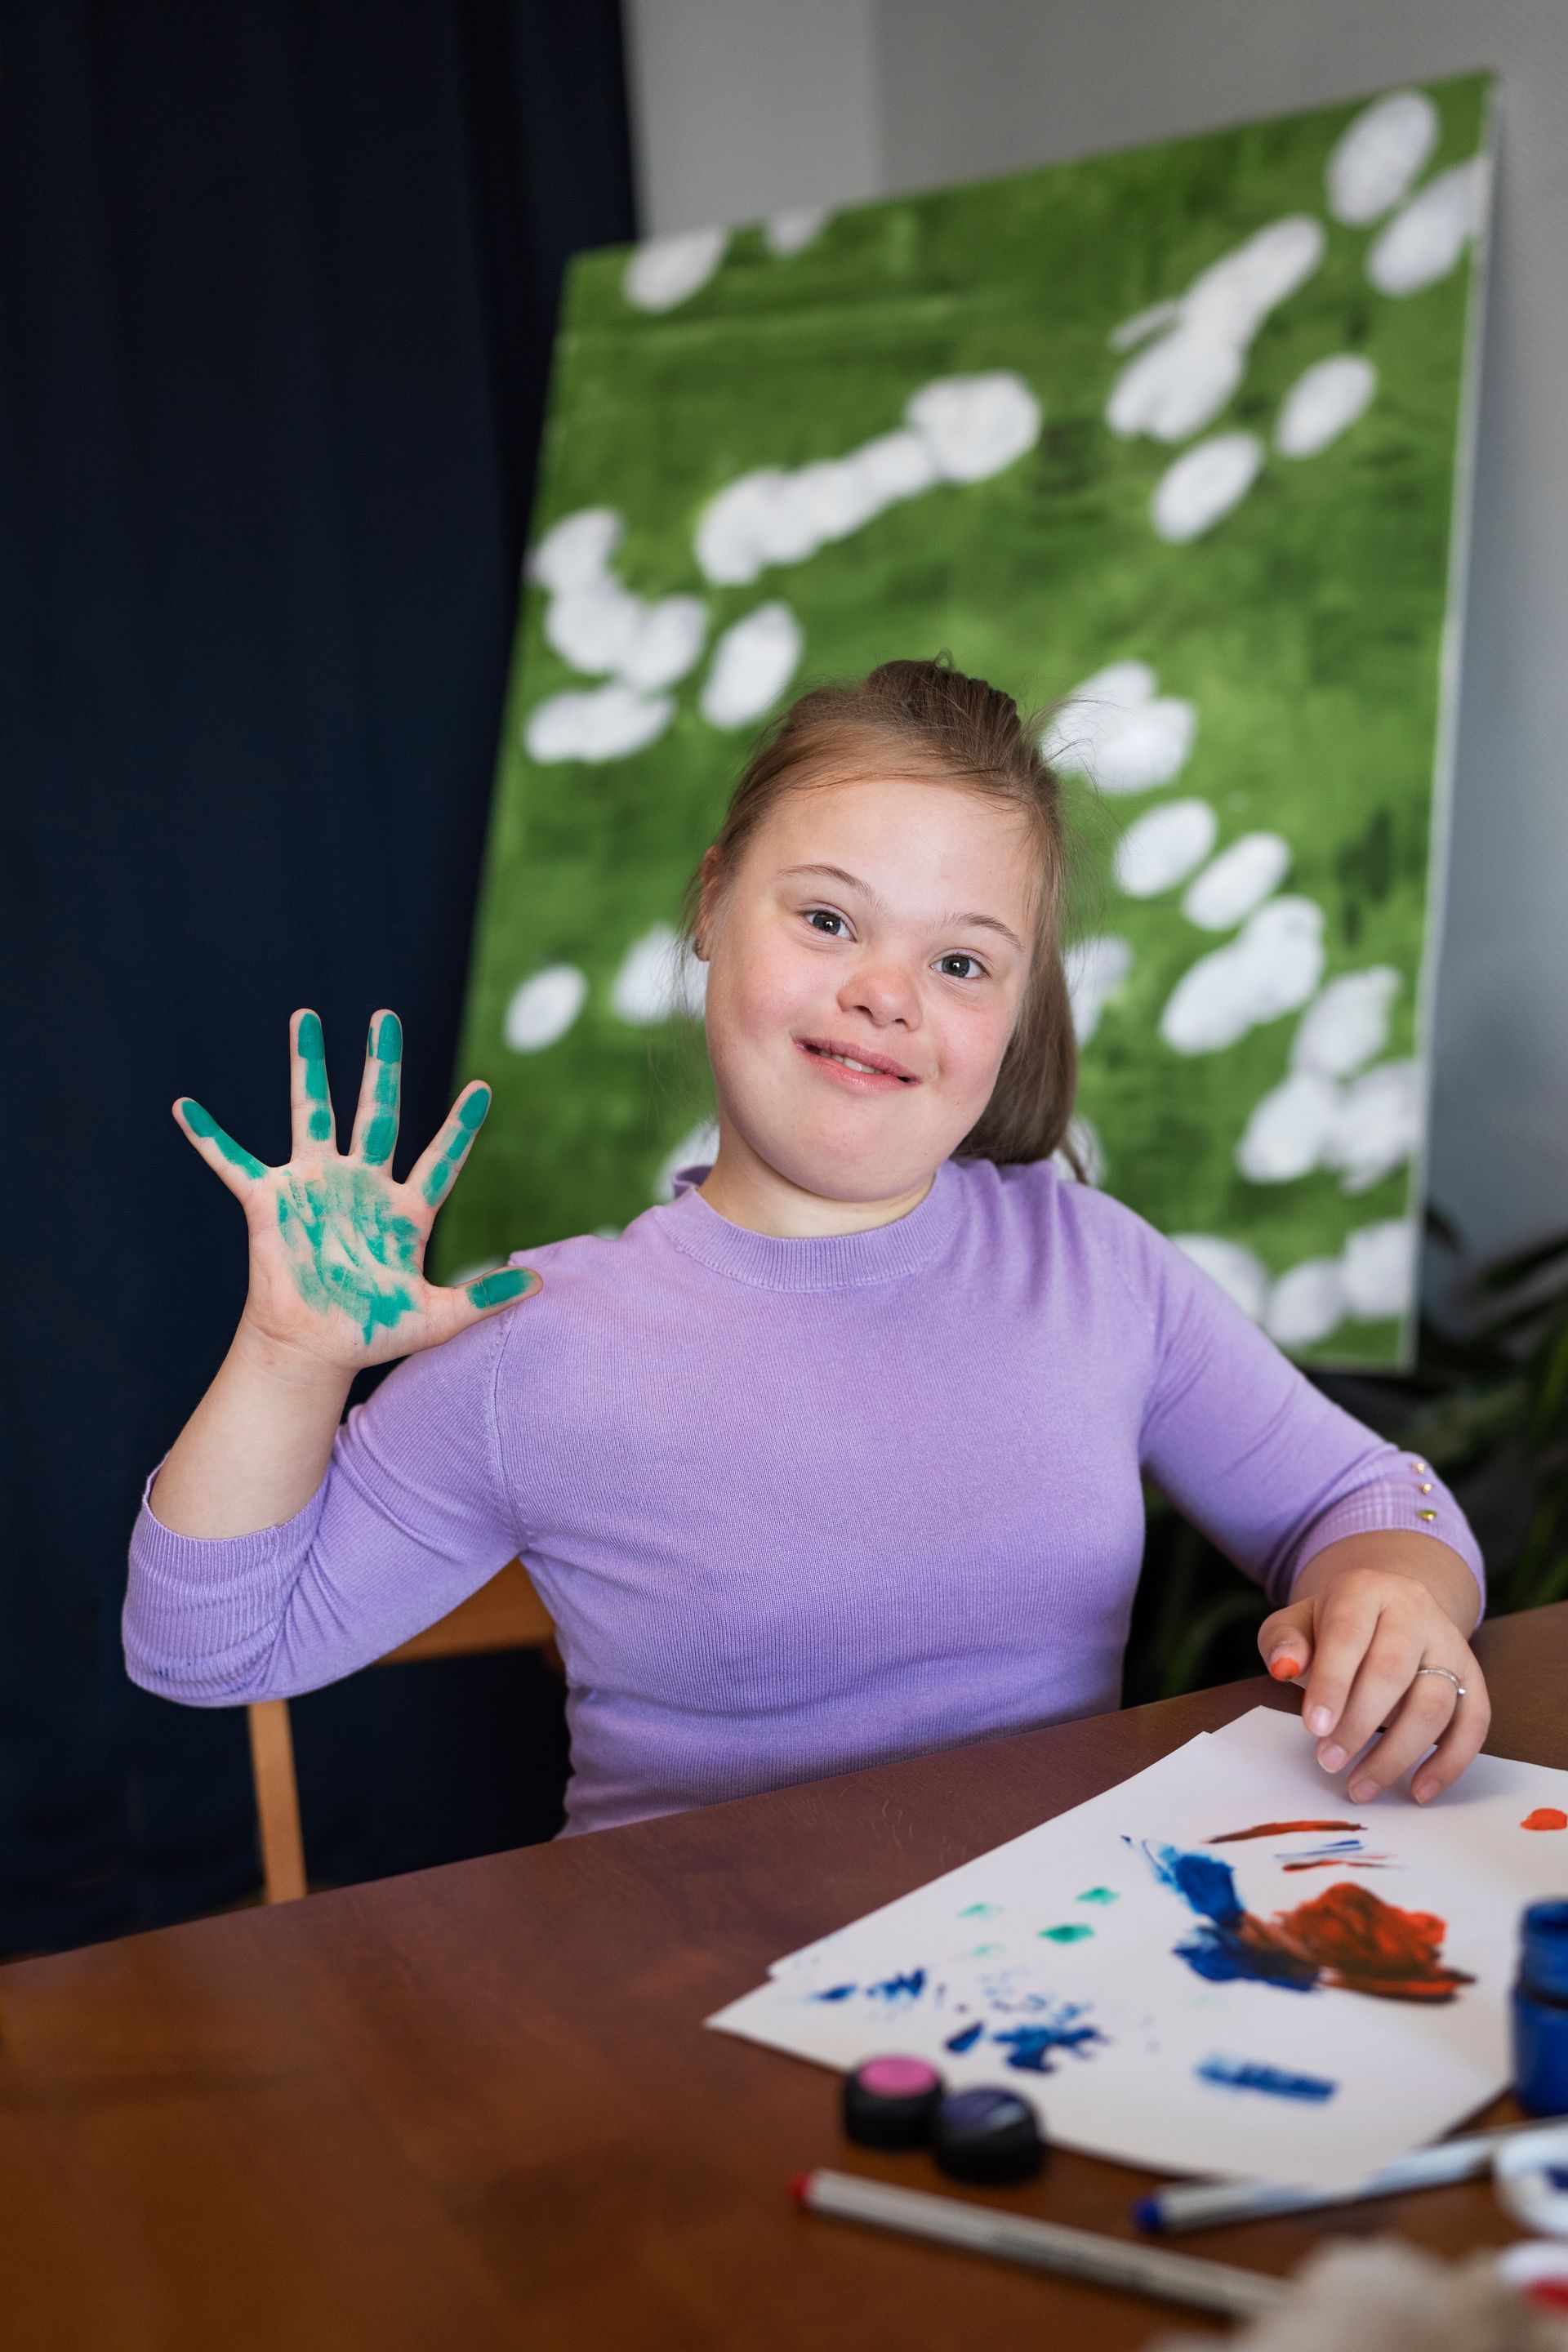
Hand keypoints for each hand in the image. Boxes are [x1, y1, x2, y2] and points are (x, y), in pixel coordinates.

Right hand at [176, 1008, 537, 1371]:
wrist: (312, 1350)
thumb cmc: (371, 1334)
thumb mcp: (437, 1319)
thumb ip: (485, 1298)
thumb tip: (541, 1284)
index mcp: (405, 1209)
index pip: (441, 1158)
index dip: (461, 1126)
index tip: (483, 1087)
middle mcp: (361, 1184)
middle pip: (375, 1111)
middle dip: (381, 1064)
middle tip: (386, 1017)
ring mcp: (315, 1186)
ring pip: (310, 1112)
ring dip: (306, 1065)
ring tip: (305, 1017)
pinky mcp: (270, 1201)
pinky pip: (234, 1162)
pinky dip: (209, 1137)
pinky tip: (185, 1107)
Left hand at [1258, 1557, 1488, 1804]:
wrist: (1387, 1611)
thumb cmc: (1332, 1626)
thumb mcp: (1296, 1623)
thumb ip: (1283, 1642)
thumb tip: (1284, 1667)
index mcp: (1365, 1589)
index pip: (1348, 1635)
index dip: (1332, 1684)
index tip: (1314, 1729)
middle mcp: (1414, 1610)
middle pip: (1393, 1670)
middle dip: (1359, 1724)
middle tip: (1330, 1762)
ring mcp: (1450, 1643)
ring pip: (1435, 1702)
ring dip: (1398, 1753)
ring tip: (1360, 1786)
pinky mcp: (1472, 1677)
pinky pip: (1474, 1722)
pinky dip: (1449, 1762)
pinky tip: (1418, 1790)